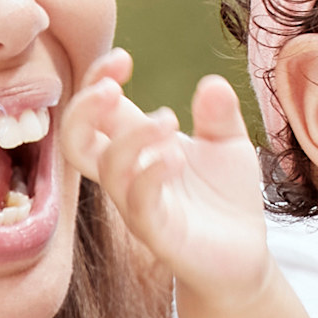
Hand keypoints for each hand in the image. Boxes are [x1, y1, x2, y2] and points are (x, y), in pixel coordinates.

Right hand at [58, 52, 268, 303]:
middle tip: (112, 88)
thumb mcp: (229, 145)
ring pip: (106, 169)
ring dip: (131, 139)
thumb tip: (212, 82)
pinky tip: (177, 158)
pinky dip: (150, 174)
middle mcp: (128, 174)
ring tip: (170, 120)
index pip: (96, 110)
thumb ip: (219, 114)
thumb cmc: (226, 199)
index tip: (123, 59)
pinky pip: (137, 203)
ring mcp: (137, 205)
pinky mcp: (158, 233)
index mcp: (137, 146)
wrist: (243, 257)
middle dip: (82, 109)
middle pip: (75, 141)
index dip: (96, 80)